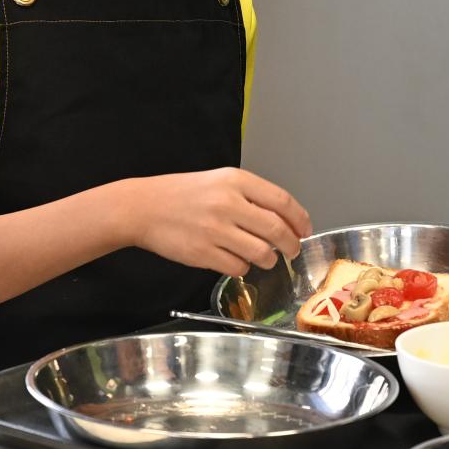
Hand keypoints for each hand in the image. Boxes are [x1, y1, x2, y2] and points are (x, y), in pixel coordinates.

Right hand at [125, 168, 312, 277]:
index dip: (300, 219)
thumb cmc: (182, 194)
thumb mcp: (219, 181)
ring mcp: (215, 229)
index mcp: (235, 181)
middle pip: (277, 230)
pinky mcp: (203, 252)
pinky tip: (237, 260)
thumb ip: (251, 196)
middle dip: (291, 245)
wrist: (142, 207)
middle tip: (292, 250)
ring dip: (269, 259)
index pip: (283, 202)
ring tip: (264, 257)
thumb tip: (285, 219)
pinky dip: (243, 267)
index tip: (305, 230)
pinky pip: (238, 267)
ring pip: (262, 253)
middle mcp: (228, 203)